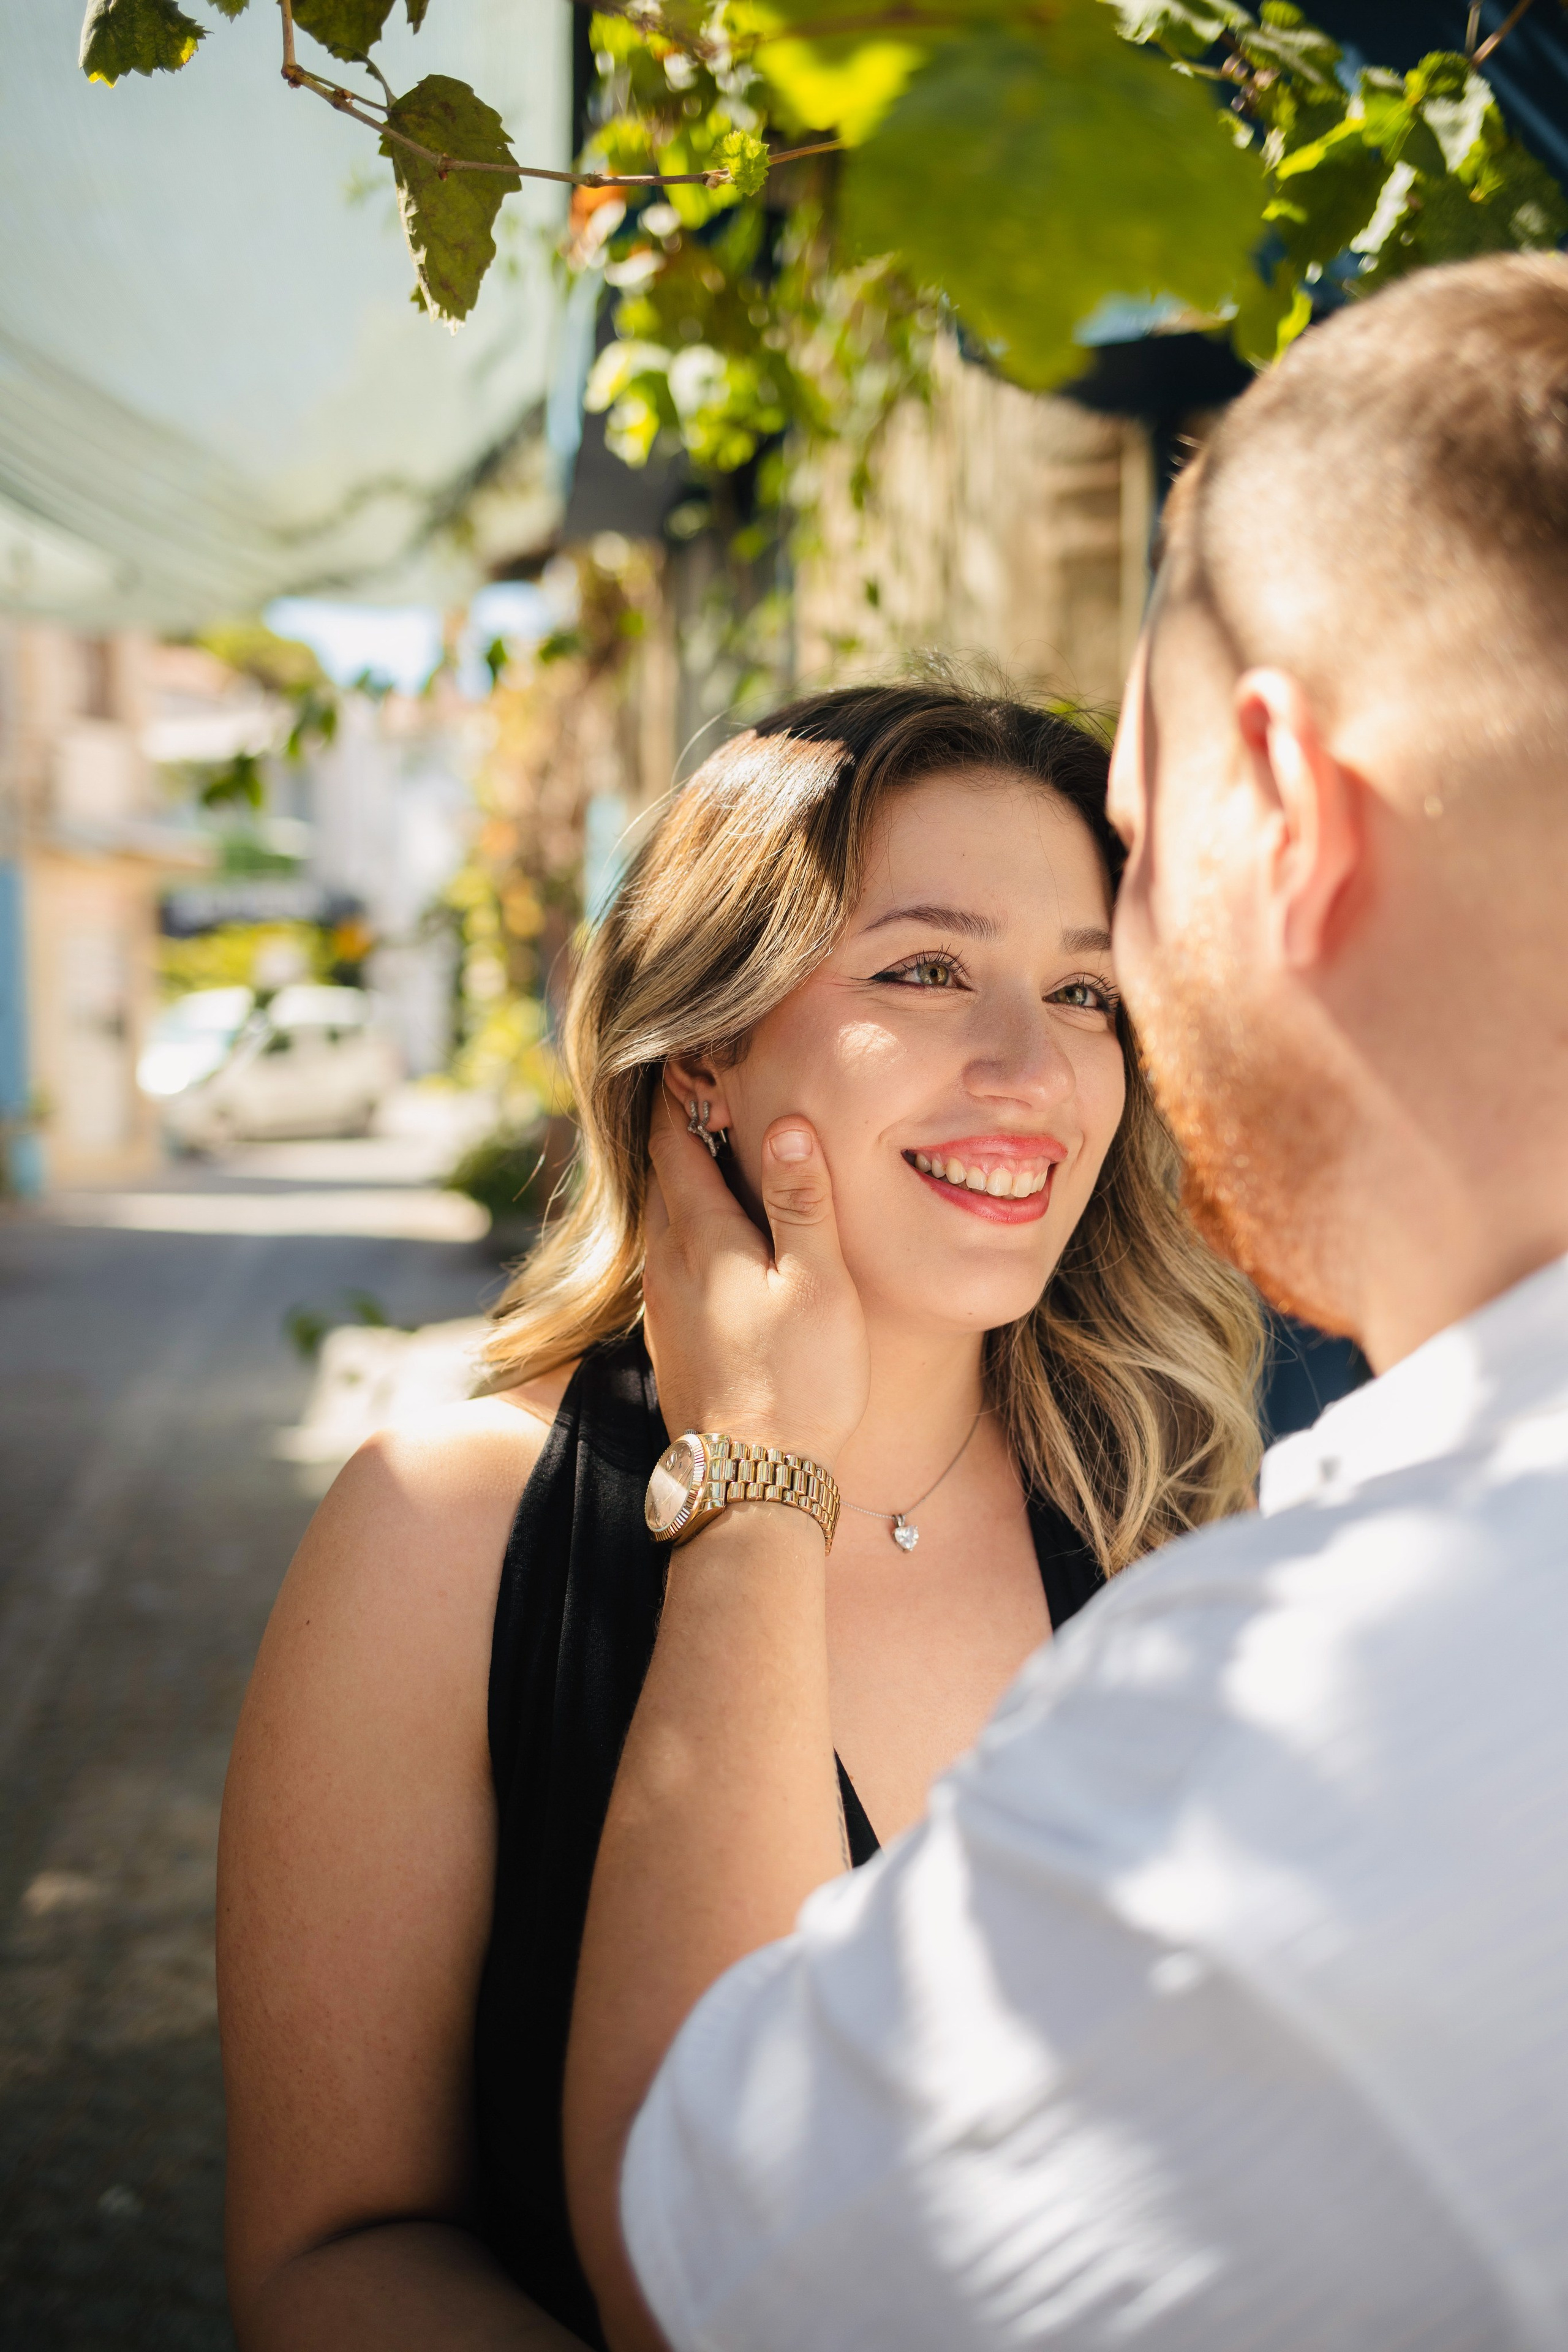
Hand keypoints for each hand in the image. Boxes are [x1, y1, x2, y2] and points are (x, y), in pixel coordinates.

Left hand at [642, 1077, 868, 1468]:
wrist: (754, 1483)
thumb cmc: (799, 1381)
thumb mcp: (818, 1284)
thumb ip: (803, 1203)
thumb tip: (786, 1125)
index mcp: (700, 1239)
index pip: (675, 1147)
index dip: (678, 1099)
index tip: (685, 1057)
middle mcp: (666, 1267)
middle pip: (662, 1181)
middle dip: (678, 1135)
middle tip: (698, 1092)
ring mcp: (662, 1308)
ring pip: (662, 1225)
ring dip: (680, 1187)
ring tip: (708, 1157)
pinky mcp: (670, 1343)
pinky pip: (669, 1265)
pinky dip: (685, 1235)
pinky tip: (714, 1244)